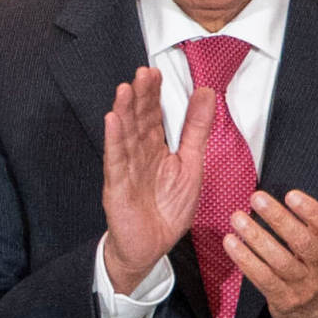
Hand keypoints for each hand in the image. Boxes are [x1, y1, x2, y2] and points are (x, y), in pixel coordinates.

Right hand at [99, 70, 217, 294]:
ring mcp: (126, 170)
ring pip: (125, 136)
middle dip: (139, 97)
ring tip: (124, 89)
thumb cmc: (168, 209)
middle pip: (138, 121)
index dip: (153, 95)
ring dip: (124, 112)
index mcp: (156, 149)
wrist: (152, 246)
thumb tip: (205, 93)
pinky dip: (114, 141)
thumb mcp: (192, 164)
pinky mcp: (117, 187)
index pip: (153, 116)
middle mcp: (138, 155)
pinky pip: (116, 161)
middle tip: (142, 73)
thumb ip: (197, 129)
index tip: (154, 72)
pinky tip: (112, 121)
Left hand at [227, 156, 317, 317]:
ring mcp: (305, 285)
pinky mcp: (284, 299)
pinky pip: (263, 279)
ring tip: (236, 217)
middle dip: (279, 220)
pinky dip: (245, 260)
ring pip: (280, 261)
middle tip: (256, 198)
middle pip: (303, 243)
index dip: (313, 212)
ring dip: (256, 238)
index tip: (291, 194)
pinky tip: (230, 242)